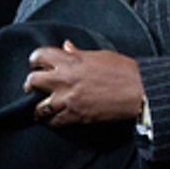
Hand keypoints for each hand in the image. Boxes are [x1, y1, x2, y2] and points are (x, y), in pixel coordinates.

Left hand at [23, 40, 143, 126]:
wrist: (138, 90)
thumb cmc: (123, 70)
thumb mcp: (99, 55)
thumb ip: (78, 53)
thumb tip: (67, 46)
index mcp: (71, 60)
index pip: (39, 56)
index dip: (35, 60)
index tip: (36, 65)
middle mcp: (65, 78)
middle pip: (33, 81)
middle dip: (31, 85)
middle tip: (33, 88)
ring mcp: (69, 99)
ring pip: (39, 106)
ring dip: (38, 107)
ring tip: (40, 109)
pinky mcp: (76, 115)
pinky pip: (54, 122)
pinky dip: (52, 121)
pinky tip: (53, 120)